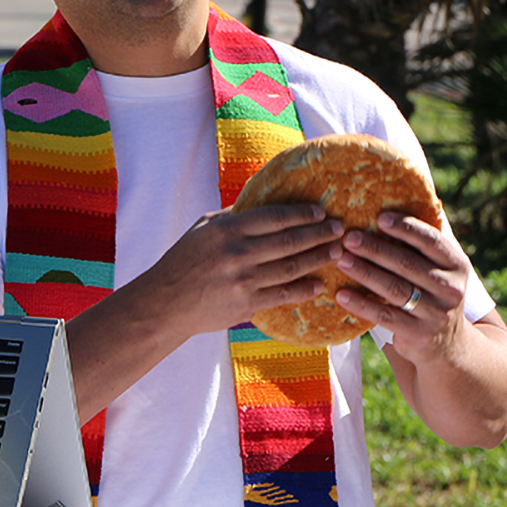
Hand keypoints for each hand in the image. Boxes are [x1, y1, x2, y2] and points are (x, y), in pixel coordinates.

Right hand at [132, 203, 344, 335]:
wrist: (166, 303)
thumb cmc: (184, 260)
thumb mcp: (203, 228)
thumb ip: (233, 216)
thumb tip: (262, 202)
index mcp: (227, 229)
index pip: (274, 217)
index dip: (302, 213)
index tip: (321, 211)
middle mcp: (238, 253)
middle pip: (290, 241)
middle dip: (320, 234)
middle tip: (340, 229)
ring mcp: (244, 280)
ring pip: (292, 267)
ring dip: (318, 259)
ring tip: (337, 252)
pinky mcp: (247, 304)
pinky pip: (283, 295)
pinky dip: (304, 289)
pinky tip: (319, 284)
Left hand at [330, 211, 474, 362]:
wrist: (448, 346)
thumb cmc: (432, 294)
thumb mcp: (439, 270)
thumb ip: (422, 245)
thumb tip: (393, 204)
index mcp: (456, 264)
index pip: (431, 241)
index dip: (406, 228)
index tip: (379, 217)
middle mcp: (450, 288)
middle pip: (408, 264)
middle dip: (376, 249)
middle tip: (348, 237)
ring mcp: (436, 313)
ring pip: (395, 289)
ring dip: (365, 273)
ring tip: (341, 260)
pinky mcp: (418, 334)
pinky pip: (385, 316)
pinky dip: (361, 304)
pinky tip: (341, 294)